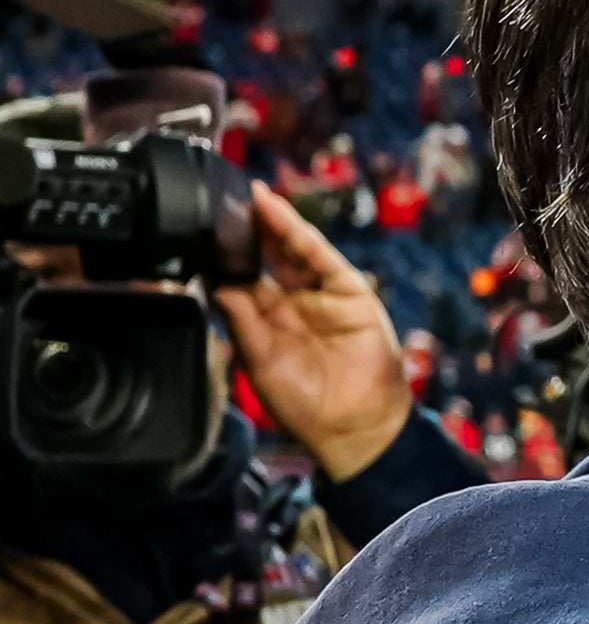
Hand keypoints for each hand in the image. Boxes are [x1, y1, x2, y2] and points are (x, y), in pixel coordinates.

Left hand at [212, 183, 413, 482]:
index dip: (226, 251)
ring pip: (295, 250)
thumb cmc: (305, 404)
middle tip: (222, 200)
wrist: (351, 427)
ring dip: (274, 222)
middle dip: (248, 228)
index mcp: (269, 317)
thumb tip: (211, 280)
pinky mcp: (351, 295)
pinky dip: (302, 236)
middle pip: (269, 254)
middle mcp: (296, 301)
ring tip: (250, 196)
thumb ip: (237, 316)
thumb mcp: (257, 357)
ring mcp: (324, 296)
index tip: (202, 227)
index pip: (243, 274)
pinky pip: (324, 259)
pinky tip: (280, 216)